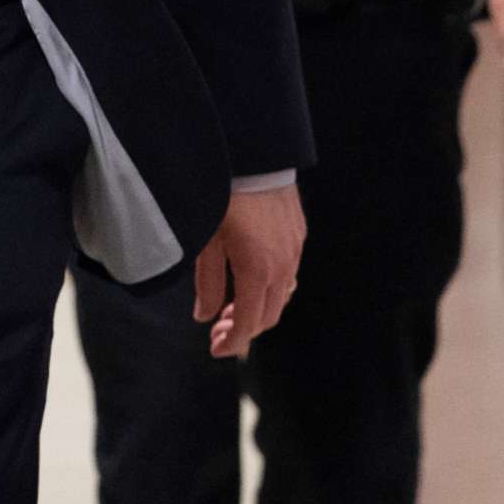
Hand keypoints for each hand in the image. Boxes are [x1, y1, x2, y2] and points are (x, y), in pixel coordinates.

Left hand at [192, 184, 306, 358]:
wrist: (253, 154)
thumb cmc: (223, 195)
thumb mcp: (206, 240)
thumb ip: (207, 282)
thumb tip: (204, 315)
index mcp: (258, 270)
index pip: (249, 323)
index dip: (233, 342)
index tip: (216, 349)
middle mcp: (283, 265)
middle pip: (269, 315)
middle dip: (244, 330)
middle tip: (218, 331)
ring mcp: (295, 249)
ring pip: (282, 295)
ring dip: (259, 309)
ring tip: (232, 308)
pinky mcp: (299, 234)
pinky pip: (290, 273)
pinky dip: (272, 288)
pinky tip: (253, 282)